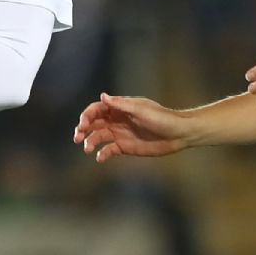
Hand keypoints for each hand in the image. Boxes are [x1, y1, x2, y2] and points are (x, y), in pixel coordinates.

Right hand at [72, 93, 190, 162]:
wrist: (178, 134)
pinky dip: (102, 154)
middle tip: (77, 137)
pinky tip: (100, 158)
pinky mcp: (125, 147)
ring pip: (98, 137)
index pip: (96, 109)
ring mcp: (120, 134)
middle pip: (93, 123)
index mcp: (119, 108)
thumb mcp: (141, 110)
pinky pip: (109, 150)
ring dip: (90, 142)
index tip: (83, 125)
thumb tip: (102, 96)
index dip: (86, 116)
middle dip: (83, 129)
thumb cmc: (161, 118)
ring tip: (88, 149)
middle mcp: (117, 120)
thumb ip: (121, 104)